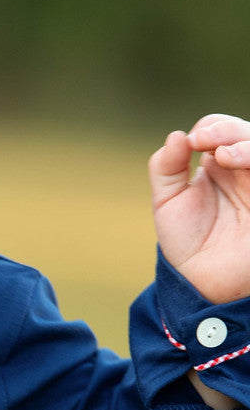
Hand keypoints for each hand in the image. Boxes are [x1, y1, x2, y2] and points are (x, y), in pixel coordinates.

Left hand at [149, 114, 249, 303]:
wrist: (201, 282)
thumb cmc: (187, 242)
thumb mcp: (167, 202)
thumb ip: (166, 168)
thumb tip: (176, 136)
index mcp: (219, 165)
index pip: (221, 129)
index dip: (210, 127)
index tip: (192, 142)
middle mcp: (243, 171)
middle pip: (246, 133)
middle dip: (227, 129)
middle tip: (205, 140)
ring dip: (246, 144)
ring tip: (223, 155)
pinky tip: (236, 163)